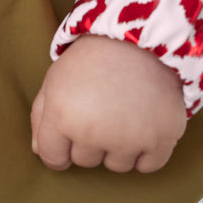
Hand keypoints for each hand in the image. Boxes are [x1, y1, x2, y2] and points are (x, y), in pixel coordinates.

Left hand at [30, 34, 186, 172]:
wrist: (142, 36)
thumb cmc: (93, 57)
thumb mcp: (55, 79)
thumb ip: (41, 117)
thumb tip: (40, 150)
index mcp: (61, 117)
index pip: (53, 159)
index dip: (60, 148)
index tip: (71, 135)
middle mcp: (93, 133)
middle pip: (86, 162)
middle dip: (90, 142)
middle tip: (102, 110)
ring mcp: (129, 138)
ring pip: (117, 166)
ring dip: (119, 148)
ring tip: (125, 114)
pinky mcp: (162, 138)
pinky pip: (149, 166)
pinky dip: (147, 152)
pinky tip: (145, 127)